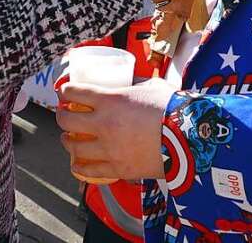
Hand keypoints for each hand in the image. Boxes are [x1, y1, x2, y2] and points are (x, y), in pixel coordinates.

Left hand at [56, 78, 175, 180]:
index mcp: (110, 100)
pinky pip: (90, 171)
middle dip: (61, 115)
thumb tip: (129, 81)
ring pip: (73, 146)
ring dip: (66, 141)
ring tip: (68, 139)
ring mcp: (109, 149)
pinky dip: (79, 167)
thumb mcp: (150, 87)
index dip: (64, 91)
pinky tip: (77, 164)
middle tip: (63, 114)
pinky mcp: (118, 169)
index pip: (74, 93)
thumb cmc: (173, 109)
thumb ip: (135, 84)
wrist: (190, 140)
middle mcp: (104, 124)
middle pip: (66, 120)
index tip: (63, 92)